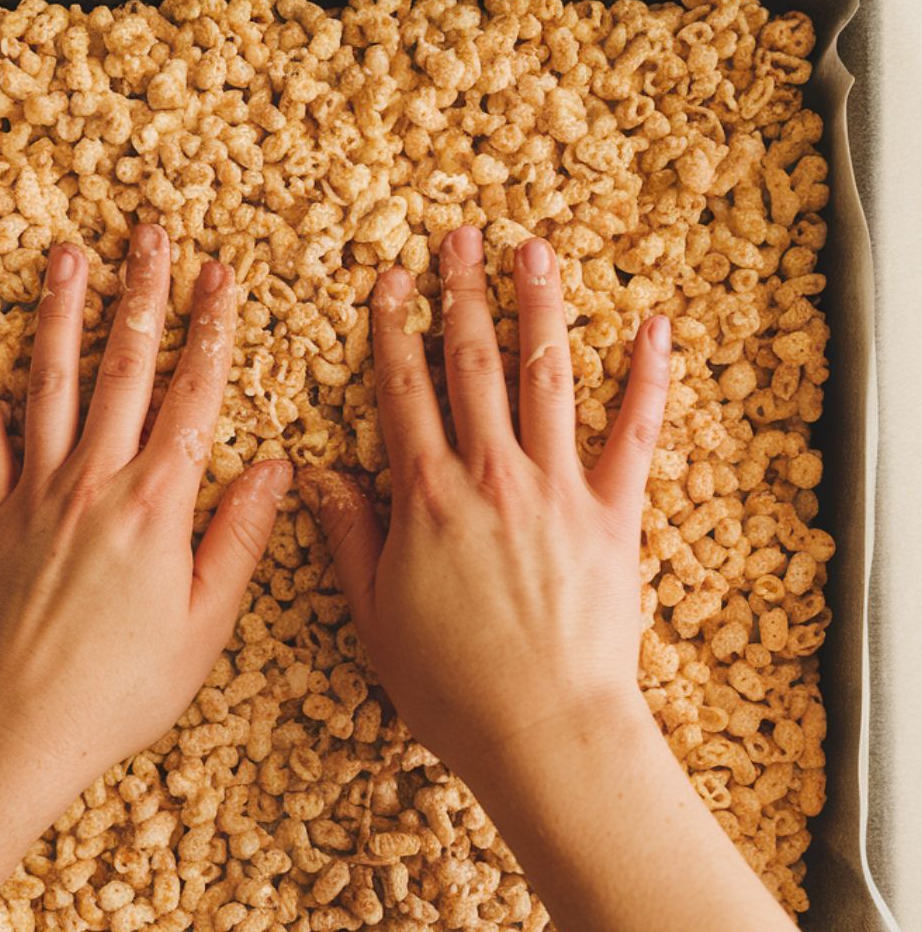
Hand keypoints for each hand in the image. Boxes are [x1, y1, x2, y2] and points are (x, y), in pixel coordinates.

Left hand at [0, 224, 290, 793]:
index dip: (213, 330)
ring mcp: (37, 491)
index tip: (222, 276)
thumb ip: (242, 536)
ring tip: (68, 256)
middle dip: (144, 294)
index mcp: (157, 503)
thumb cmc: (125, 685)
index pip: (195, 396)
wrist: (20, 727)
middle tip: (150, 235)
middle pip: (126, 367)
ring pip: (51, 382)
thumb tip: (280, 468)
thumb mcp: (208, 621)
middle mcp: (96, 479)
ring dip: (63, 314)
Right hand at [300, 225, 669, 787]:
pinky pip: (635, 432)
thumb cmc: (453, 685)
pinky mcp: (614, 511)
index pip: (403, 391)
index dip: (393, 329)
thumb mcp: (375, 615)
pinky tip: (653, 328)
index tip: (391, 280)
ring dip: (537, 307)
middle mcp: (491, 474)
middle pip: (472, 362)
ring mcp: (557, 486)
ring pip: (545, 375)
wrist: (546, 731)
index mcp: (427, 496)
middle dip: (462, 293)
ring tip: (533, 249)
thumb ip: (347, 536)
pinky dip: (647, 378)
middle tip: (460, 236)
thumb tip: (313, 475)